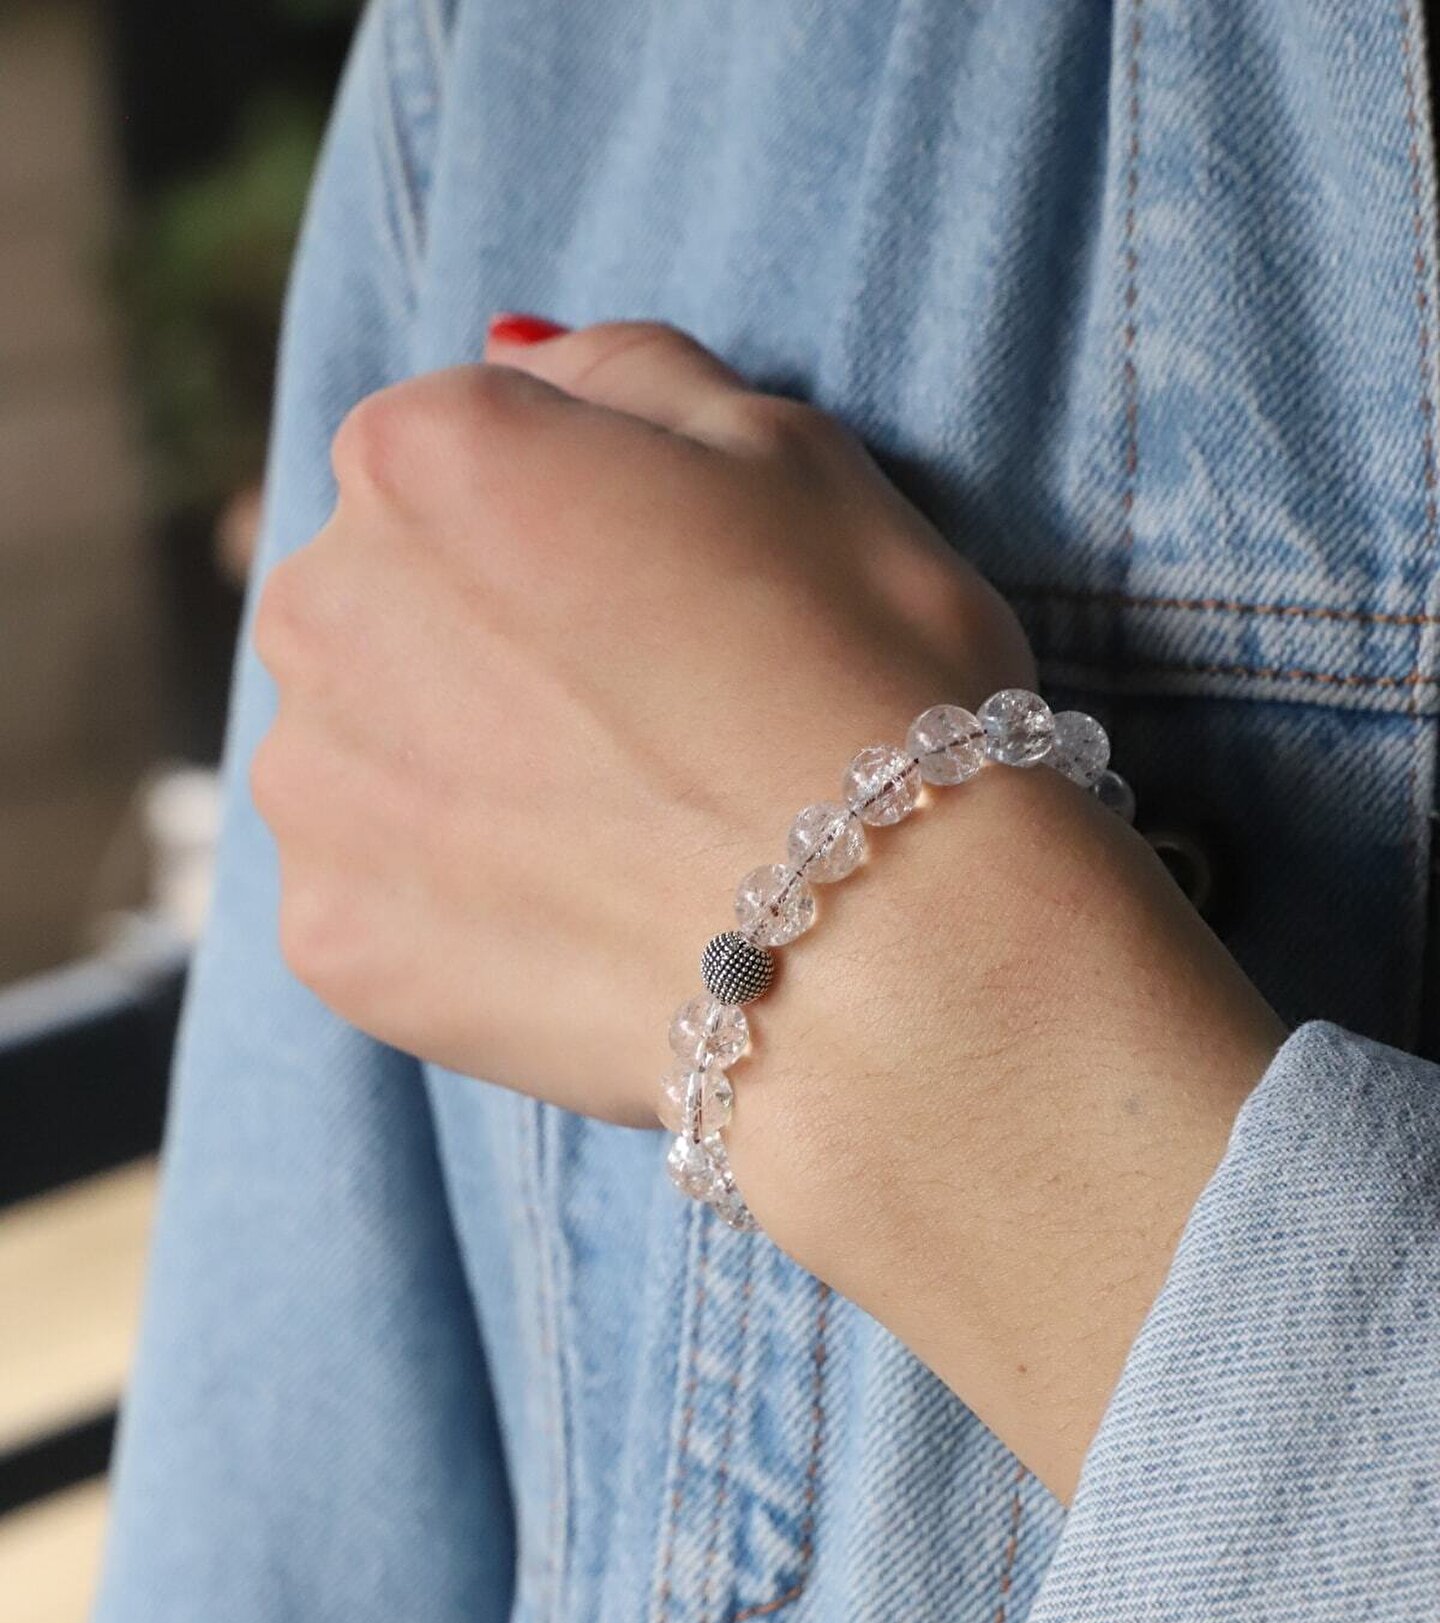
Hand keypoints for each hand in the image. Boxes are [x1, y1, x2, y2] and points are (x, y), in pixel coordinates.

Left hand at [252, 319, 1283, 1499]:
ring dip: (454, 779)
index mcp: (426, 454)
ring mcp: (316, 783)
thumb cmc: (870, 684)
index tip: (652, 610)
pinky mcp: (332, 936)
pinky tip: (574, 925)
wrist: (889, 959)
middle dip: (484, 650)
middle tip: (637, 736)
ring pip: (363, 752)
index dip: (560, 532)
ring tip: (610, 841)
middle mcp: (325, 600)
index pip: (447, 458)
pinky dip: (455, 911)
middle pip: (382, 601)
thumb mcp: (794, 454)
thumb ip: (628, 378)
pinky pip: (375, 898)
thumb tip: (520, 360)